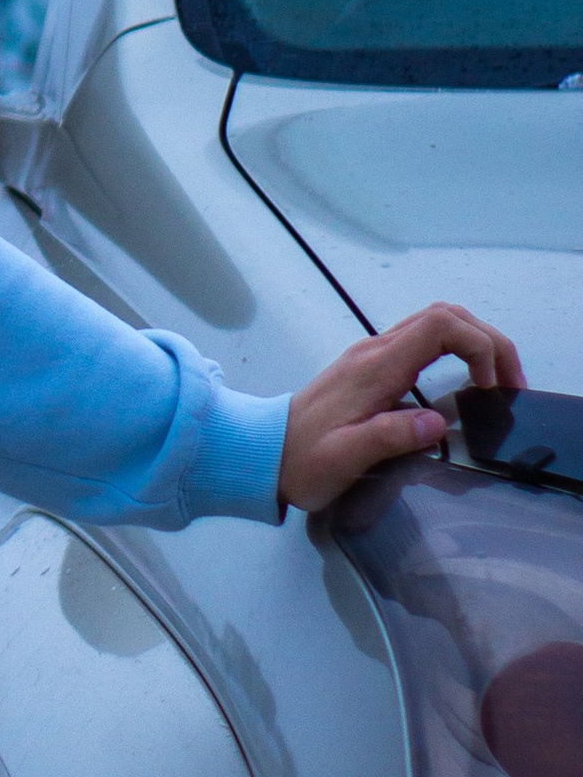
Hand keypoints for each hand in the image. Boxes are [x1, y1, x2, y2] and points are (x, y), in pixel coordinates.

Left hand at [278, 302, 527, 515]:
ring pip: (433, 323)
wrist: (263, 453)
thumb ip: (388, 437)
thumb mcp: (344, 457)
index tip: (493, 386)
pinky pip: (422, 340)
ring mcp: (372, 355)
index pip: (438, 326)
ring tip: (498, 381)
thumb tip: (437, 424)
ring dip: (474, 342)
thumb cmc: (303, 461)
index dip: (479, 345)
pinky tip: (467, 381)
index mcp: (375, 367)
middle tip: (512, 383)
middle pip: (443, 315)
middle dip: (488, 340)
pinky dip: (456, 350)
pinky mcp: (371, 367)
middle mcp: (375, 351)